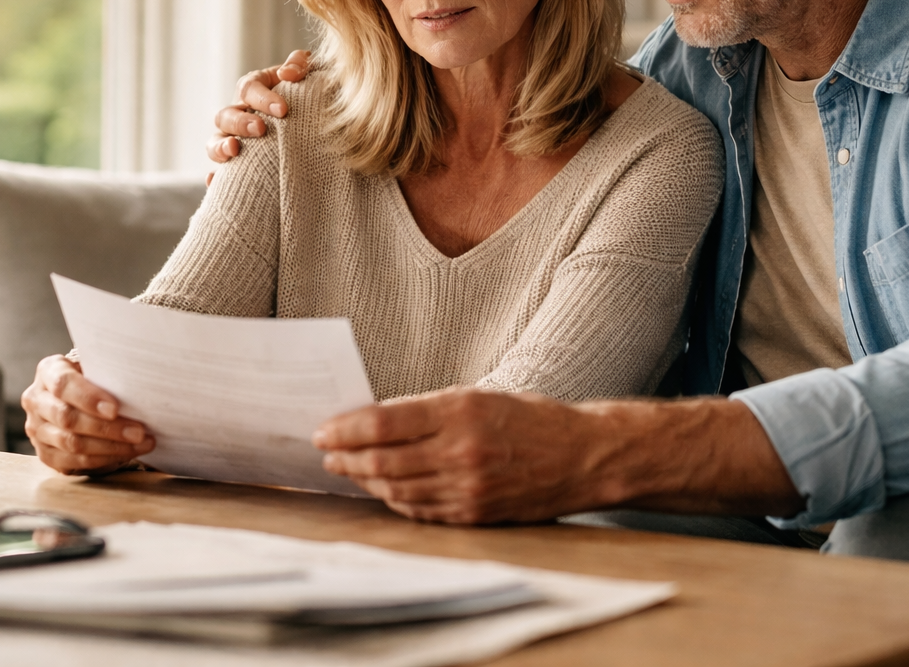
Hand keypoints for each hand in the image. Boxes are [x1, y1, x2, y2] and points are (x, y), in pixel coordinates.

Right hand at [23, 355, 155, 474]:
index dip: (89, 398)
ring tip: (140, 443)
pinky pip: (74, 461)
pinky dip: (103, 459)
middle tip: (139, 432)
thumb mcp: (97, 367)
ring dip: (111, 446)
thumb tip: (138, 384)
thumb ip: (107, 373)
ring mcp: (37, 429)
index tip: (115, 409)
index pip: (63, 384)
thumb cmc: (95, 378)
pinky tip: (127, 453)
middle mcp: (36, 400)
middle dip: (107, 428)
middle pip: (68, 418)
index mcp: (48, 370)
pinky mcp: (45, 453)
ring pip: (71, 443)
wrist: (79, 398)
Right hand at [205, 50, 312, 177]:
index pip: (248, 88)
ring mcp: (235, 139)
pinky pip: (220, 174)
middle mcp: (240, 113)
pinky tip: (216, 181)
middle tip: (261, 129)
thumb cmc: (315, 94)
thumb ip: (302, 65)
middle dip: (241, 122)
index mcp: (255, 89)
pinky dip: (215, 177)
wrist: (323, 126)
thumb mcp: (313, 74)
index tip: (283, 110)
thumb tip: (288, 73)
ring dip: (220, 146)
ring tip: (234, 151)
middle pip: (226, 115)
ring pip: (214, 142)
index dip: (262, 98)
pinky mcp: (238, 164)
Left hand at [312, 389, 802, 524]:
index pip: (384, 422)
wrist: (585, 456)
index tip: (323, 430)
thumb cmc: (532, 418)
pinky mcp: (476, 513)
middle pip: (383, 460)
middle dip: (347, 458)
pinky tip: (385, 491)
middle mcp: (462, 450)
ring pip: (397, 489)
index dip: (346, 429)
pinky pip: (422, 511)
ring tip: (348, 472)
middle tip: (326, 454)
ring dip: (366, 481)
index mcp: (461, 410)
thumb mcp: (481, 396)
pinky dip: (397, 501)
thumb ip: (430, 410)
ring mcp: (468, 487)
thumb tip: (377, 421)